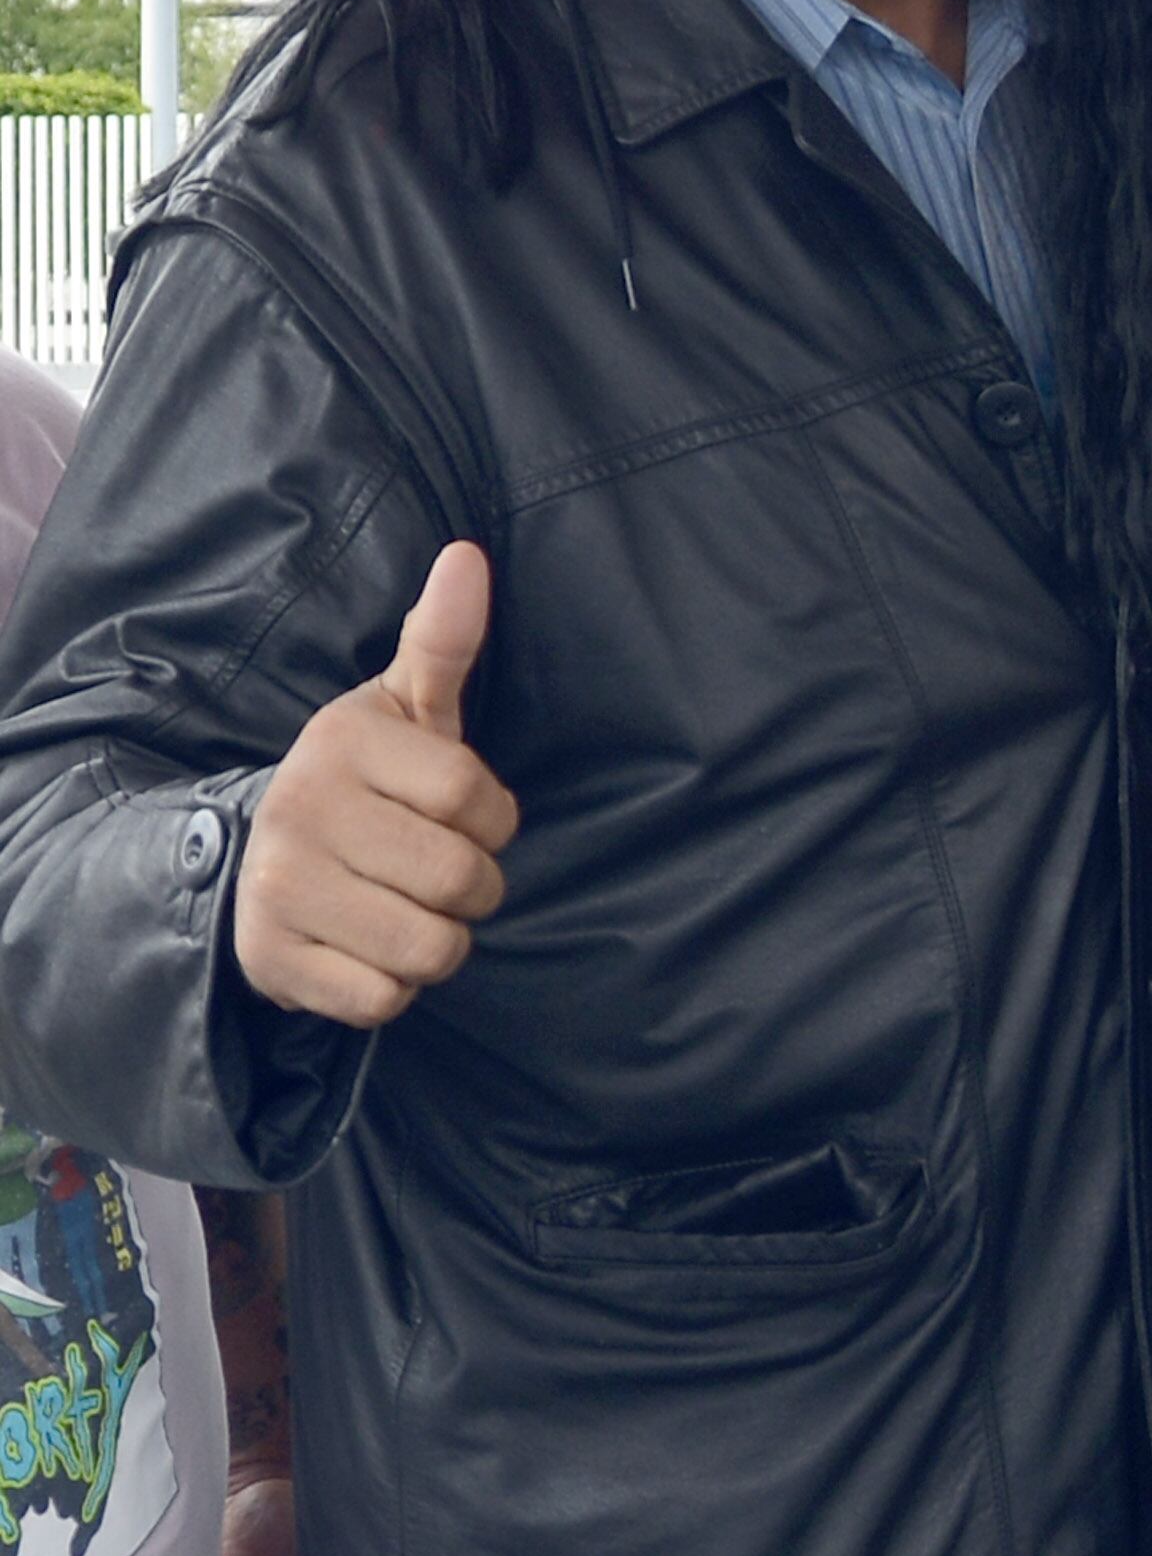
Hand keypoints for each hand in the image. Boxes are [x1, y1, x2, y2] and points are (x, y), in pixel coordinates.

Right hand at [235, 543, 519, 1026]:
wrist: (256, 862)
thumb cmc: (366, 780)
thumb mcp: (406, 708)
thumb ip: (442, 640)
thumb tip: (468, 557)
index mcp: (340, 742)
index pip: (476, 800)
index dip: (492, 819)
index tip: (461, 815)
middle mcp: (298, 812)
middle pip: (462, 881)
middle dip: (472, 886)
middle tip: (432, 868)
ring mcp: (276, 890)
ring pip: (430, 948)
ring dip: (439, 940)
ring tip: (404, 907)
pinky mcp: (269, 961)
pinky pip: (382, 999)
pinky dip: (393, 986)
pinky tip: (365, 947)